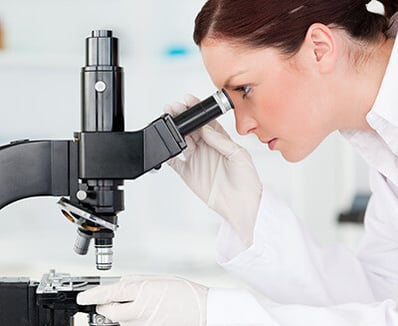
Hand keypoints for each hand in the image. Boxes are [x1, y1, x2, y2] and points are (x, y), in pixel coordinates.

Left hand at [77, 275, 207, 325]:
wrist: (202, 311)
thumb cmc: (185, 293)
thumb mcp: (159, 279)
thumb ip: (137, 281)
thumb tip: (120, 284)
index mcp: (144, 292)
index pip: (111, 293)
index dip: (93, 296)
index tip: (83, 298)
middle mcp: (141, 311)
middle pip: (110, 312)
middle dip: (104, 307)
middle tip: (103, 302)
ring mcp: (144, 325)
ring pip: (120, 322)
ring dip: (119, 313)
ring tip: (132, 304)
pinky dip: (130, 320)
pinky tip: (140, 312)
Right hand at [165, 95, 261, 246]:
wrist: (242, 205)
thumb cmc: (247, 181)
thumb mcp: (240, 156)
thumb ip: (222, 141)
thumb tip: (206, 129)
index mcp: (221, 141)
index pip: (206, 121)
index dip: (196, 111)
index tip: (188, 101)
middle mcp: (207, 148)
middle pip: (191, 128)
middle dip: (181, 117)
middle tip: (173, 109)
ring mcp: (197, 160)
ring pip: (181, 141)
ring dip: (173, 131)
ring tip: (168, 123)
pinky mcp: (188, 173)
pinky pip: (174, 162)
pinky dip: (167, 154)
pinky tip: (164, 146)